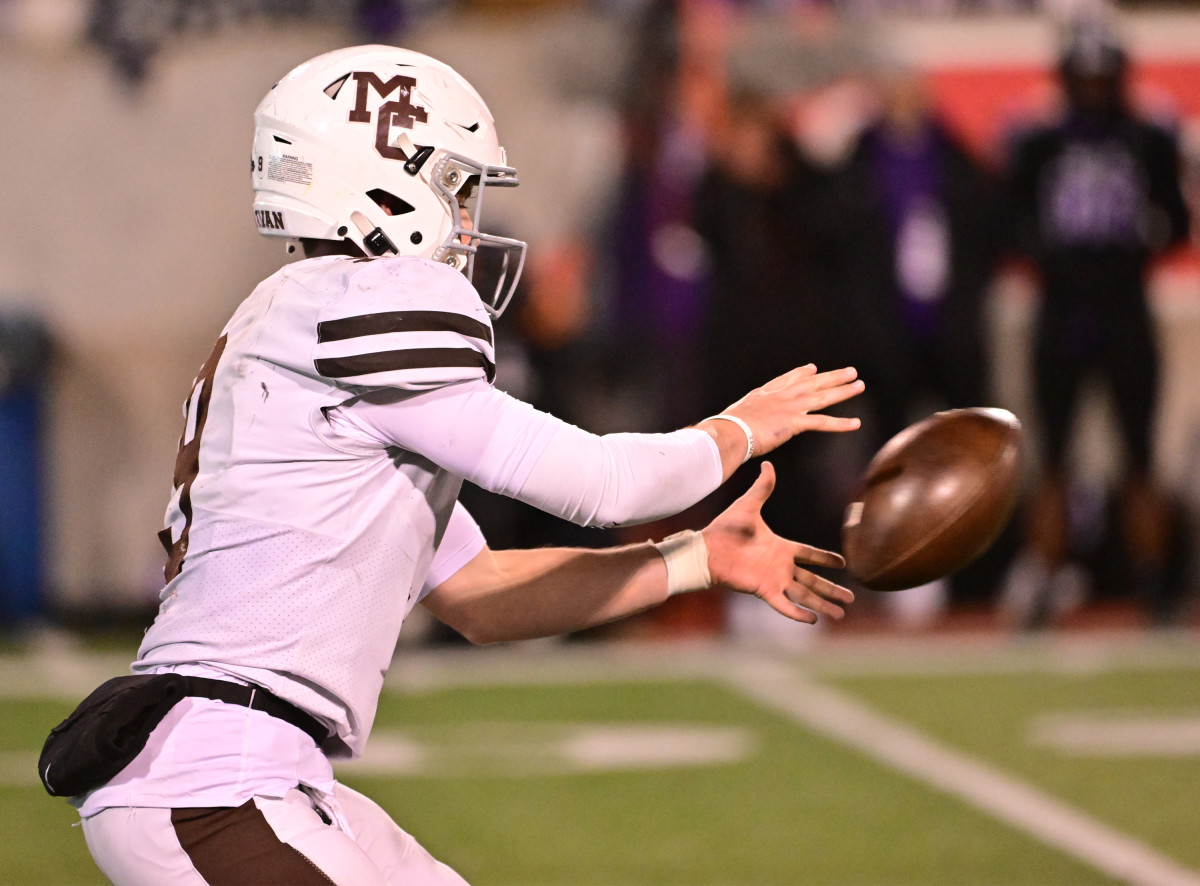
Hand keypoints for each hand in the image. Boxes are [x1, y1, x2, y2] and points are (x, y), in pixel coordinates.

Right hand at [699, 365, 862, 477]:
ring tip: (859, 385)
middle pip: (812, 383)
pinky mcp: (795, 422)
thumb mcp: (736, 414)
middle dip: (832, 376)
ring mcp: (790, 407)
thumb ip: (744, 414)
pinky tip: (855, 423)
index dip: (802, 373)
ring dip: (843, 391)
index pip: (788, 379)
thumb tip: (735, 421)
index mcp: (766, 393)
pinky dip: (840, 423)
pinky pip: (823, 422)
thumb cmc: (728, 427)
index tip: (813, 368)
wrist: (730, 431)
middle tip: (850, 371)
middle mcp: (781, 396)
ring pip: (822, 396)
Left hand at [701, 462, 853, 623]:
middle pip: (813, 581)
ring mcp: (773, 580)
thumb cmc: (725, 528)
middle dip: (832, 589)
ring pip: (805, 595)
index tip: (842, 563)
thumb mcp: (749, 505)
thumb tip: (768, 464)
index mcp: (780, 547)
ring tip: (841, 614)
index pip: (809, 555)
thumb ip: (762, 487)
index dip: (825, 559)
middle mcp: (780, 566)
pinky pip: (784, 605)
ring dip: (822, 604)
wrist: (708, 548)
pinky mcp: (763, 590)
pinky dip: (798, 613)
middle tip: (851, 597)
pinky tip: (813, 621)